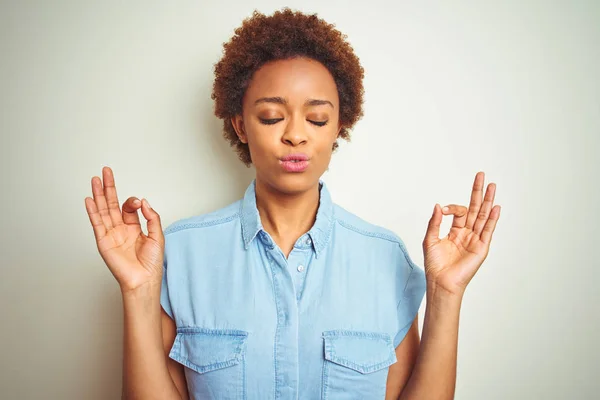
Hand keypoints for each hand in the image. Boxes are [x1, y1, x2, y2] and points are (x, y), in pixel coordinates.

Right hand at [84, 166, 164, 293]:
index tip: (139, 203)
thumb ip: (152, 217)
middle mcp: (120, 229)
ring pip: (102, 210)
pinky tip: (89, 200)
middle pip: (112, 204)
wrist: (143, 280)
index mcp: (133, 228)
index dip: (133, 201)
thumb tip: (143, 201)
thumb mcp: (157, 235)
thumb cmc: (151, 263)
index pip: (129, 208)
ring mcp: (110, 235)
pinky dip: (92, 212)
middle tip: (106, 172)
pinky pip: (97, 224)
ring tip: (95, 180)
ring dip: (98, 195)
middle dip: (109, 188)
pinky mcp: (103, 242)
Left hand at [422, 172, 500, 296]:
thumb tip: (438, 205)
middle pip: (475, 208)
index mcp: (455, 231)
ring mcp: (475, 240)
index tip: (443, 209)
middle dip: (477, 192)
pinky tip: (495, 207)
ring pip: (483, 216)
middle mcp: (467, 234)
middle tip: (481, 176)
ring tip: (492, 186)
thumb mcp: (430, 239)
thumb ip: (434, 222)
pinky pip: (488, 231)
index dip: (452, 207)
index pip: (459, 212)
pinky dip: (492, 219)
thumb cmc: (435, 265)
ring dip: (488, 201)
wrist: (441, 282)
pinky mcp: (481, 248)